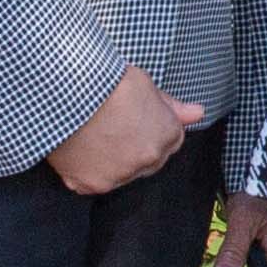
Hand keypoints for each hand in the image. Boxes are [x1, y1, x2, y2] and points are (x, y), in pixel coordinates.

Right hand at [50, 65, 202, 196]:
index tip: (133, 118)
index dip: (152, 129)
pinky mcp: (93, 184)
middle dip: (135, 148)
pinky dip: (85, 172)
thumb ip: (173, 106)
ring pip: (121, 174)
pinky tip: (78, 149)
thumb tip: (198, 113)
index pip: (171, 140)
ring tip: (93, 135)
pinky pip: (92, 183)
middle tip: (112, 126)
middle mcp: (149, 159)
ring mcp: (122, 175)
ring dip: (111, 162)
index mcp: (167, 134)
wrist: (67, 91)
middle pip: (149, 161)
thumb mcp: (144, 85)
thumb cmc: (106, 81)